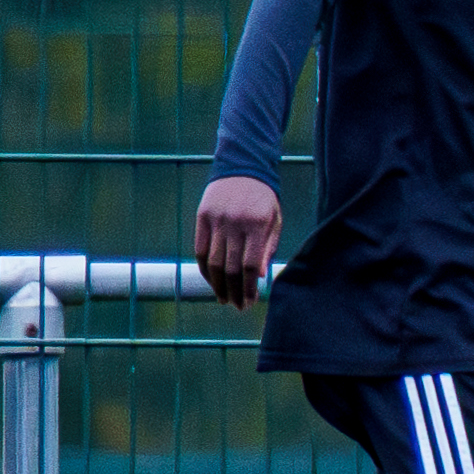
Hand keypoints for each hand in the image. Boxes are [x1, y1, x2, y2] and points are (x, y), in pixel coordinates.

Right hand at [194, 175, 282, 308]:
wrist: (242, 167)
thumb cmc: (263, 198)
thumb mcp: (273, 220)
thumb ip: (267, 248)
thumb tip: (259, 277)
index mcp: (256, 224)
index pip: (250, 265)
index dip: (249, 288)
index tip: (250, 302)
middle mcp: (234, 223)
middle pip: (231, 268)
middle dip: (235, 292)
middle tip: (238, 306)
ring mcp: (216, 220)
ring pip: (214, 262)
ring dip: (218, 285)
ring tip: (224, 299)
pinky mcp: (202, 217)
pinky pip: (200, 250)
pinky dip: (205, 269)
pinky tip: (212, 281)